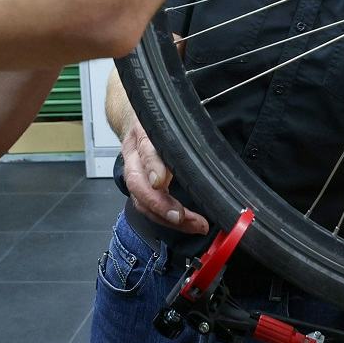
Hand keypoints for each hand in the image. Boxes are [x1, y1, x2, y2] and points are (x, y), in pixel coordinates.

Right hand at [119, 119, 208, 233]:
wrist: (135, 122)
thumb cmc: (161, 121)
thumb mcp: (174, 117)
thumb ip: (187, 129)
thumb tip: (211, 145)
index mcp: (144, 131)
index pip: (146, 148)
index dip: (153, 166)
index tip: (160, 181)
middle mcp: (134, 153)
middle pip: (137, 182)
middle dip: (158, 203)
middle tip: (180, 216)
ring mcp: (132, 171)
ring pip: (139, 199)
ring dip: (164, 217)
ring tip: (192, 225)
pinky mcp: (136, 187)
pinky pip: (145, 207)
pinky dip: (163, 219)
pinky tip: (183, 224)